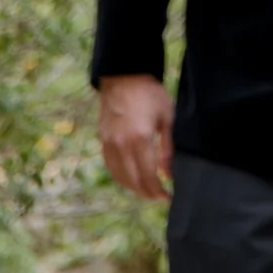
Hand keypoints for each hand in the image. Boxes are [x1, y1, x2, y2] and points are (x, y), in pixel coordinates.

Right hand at [98, 73, 173, 200]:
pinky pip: (110, 166)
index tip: (168, 197)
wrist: (123, 75)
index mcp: (140, 139)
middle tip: (159, 197)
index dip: (158, 192)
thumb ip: (167, 149)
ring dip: (134, 188)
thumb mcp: (167, 118)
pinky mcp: (103, 139)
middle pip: (133, 181)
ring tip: (147, 190)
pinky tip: (131, 178)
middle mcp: (121, 145)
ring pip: (120, 176)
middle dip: (147, 193)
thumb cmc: (150, 94)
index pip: (148, 177)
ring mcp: (109, 143)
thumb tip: (169, 174)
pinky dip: (121, 177)